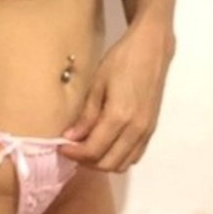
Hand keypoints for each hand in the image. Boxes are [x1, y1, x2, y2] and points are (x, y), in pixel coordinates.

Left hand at [60, 23, 175, 172]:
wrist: (151, 49)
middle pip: (108, 163)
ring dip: (103, 162)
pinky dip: (118, 157)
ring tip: (87, 147)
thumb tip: (71, 137)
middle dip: (86, 161)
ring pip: (122, 164)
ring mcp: (146, 131)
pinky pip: (134, 155)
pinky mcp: (152, 128)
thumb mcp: (98, 83)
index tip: (61, 147)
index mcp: (119, 117)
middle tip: (72, 148)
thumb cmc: (122, 60)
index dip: (74, 153)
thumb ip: (87, 115)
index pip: (93, 150)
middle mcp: (135, 129)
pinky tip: (106, 143)